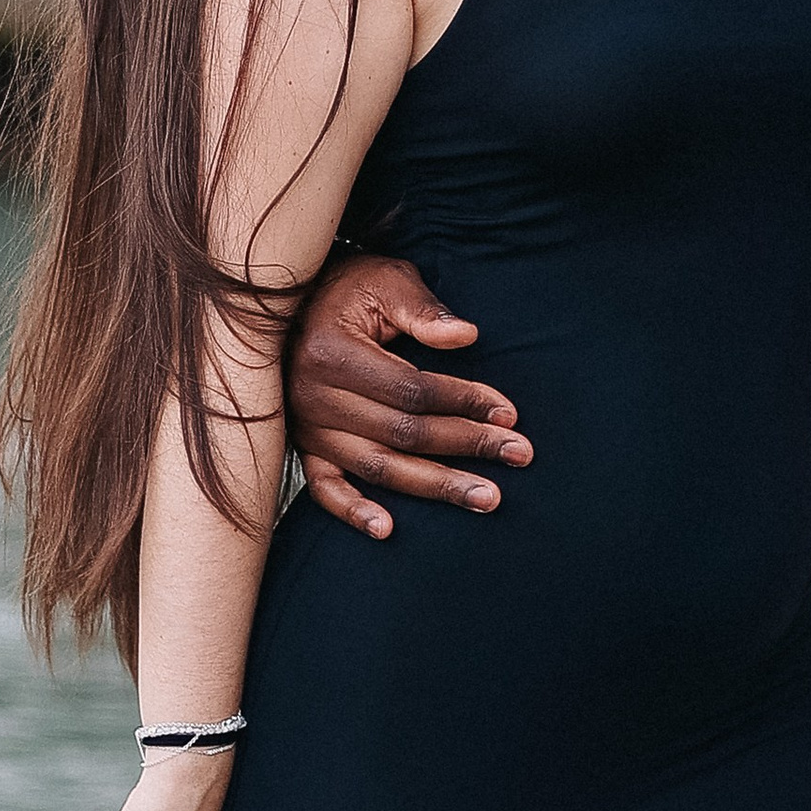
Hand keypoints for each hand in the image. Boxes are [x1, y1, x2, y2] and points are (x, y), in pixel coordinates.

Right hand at [285, 253, 531, 540]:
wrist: (290, 303)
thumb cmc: (350, 288)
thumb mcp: (386, 281)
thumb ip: (424, 310)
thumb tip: (466, 337)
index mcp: (333, 353)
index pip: (412, 390)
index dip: (463, 401)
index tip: (508, 412)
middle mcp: (313, 397)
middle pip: (403, 433)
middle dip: (467, 445)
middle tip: (520, 454)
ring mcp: (306, 427)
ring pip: (377, 467)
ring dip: (435, 486)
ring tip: (487, 497)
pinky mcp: (303, 446)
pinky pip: (325, 488)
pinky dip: (353, 511)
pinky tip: (388, 530)